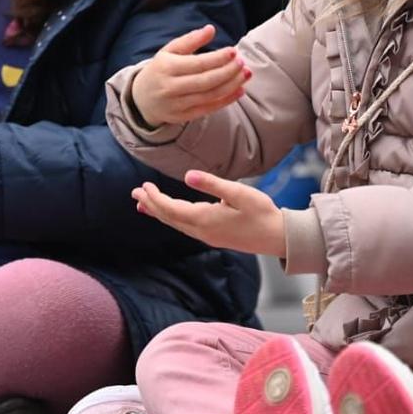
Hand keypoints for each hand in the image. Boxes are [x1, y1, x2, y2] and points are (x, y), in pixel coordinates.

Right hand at [129, 25, 249, 127]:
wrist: (142, 99)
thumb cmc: (161, 70)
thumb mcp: (169, 51)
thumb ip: (190, 40)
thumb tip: (211, 29)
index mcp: (167, 68)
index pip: (197, 64)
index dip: (218, 58)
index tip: (233, 51)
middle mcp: (171, 87)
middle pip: (206, 81)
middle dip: (228, 72)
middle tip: (242, 63)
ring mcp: (177, 104)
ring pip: (210, 96)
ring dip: (231, 85)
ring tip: (245, 74)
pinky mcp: (184, 116)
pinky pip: (209, 108)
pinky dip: (226, 100)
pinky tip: (239, 90)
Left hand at [133, 170, 284, 258]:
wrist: (278, 237)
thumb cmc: (261, 213)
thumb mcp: (239, 193)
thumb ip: (212, 184)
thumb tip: (188, 176)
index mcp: (205, 219)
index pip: (171, 209)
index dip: (155, 198)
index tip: (143, 186)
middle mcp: (202, 231)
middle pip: (169, 218)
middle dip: (151, 204)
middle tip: (135, 193)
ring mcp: (207, 236)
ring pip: (175, 224)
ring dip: (159, 212)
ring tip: (143, 204)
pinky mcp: (213, 237)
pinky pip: (184, 227)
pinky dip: (171, 218)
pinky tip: (169, 214)